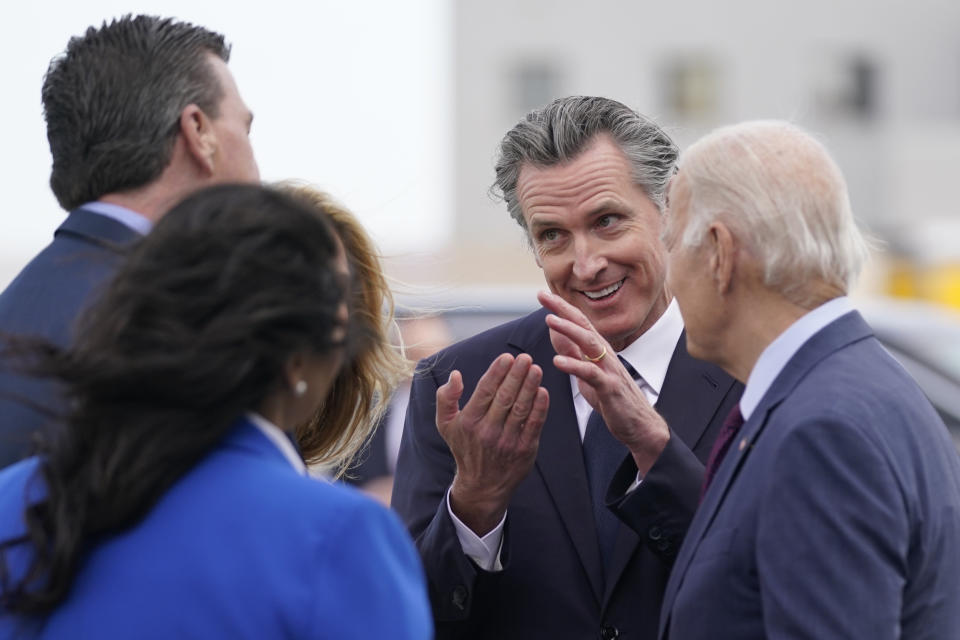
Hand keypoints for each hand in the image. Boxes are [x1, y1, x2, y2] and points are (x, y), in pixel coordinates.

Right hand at [437, 353, 549, 535]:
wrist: (482, 486)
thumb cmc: (465, 448)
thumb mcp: (446, 425)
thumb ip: (446, 398)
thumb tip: (455, 375)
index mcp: (469, 422)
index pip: (485, 391)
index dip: (497, 372)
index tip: (507, 357)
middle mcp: (488, 431)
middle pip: (505, 397)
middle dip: (516, 375)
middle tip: (526, 358)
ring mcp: (507, 441)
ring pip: (521, 409)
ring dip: (530, 387)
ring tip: (536, 369)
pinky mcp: (525, 450)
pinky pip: (534, 425)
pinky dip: (540, 408)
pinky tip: (543, 391)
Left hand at [537, 290, 668, 474]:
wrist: (638, 424)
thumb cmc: (612, 397)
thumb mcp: (586, 372)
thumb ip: (572, 352)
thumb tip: (555, 333)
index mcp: (598, 349)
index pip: (578, 322)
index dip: (561, 307)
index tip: (542, 294)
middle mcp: (605, 354)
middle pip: (583, 325)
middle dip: (562, 309)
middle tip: (542, 295)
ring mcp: (609, 369)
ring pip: (589, 343)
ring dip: (568, 330)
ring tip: (549, 320)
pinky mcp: (610, 387)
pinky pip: (591, 373)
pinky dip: (574, 366)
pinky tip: (557, 362)